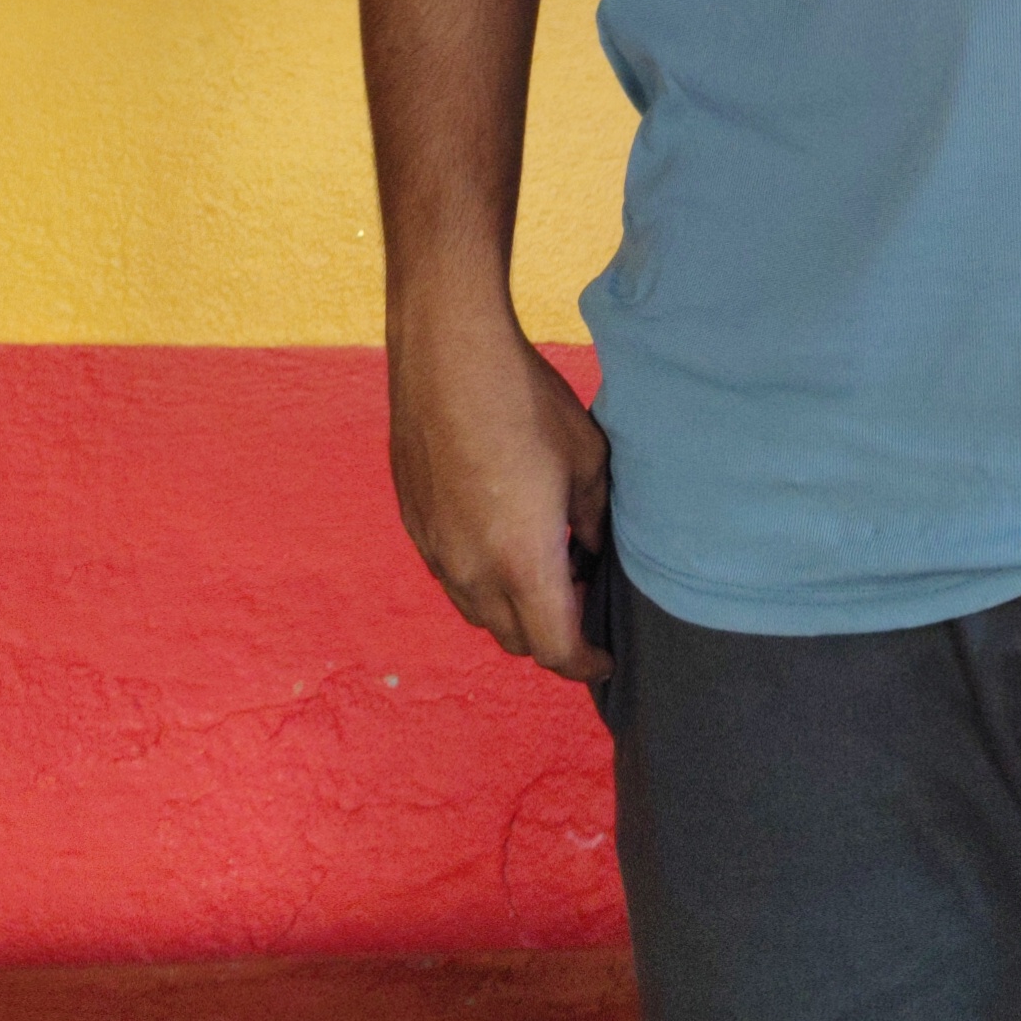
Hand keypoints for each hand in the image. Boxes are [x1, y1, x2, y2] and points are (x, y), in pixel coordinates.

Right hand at [389, 313, 612, 682]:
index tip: (605, 660)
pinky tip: (503, 539)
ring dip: (514, 610)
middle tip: (582, 601)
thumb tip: (590, 545)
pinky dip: (483, 580)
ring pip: (478, 612)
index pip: (555, 649)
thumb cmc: (526, 402)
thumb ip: (594, 518)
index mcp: (522, 563)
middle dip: (552, 637)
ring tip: (546, 570)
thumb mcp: (588, 460)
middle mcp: (472, 571)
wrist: (448, 356)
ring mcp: (437, 550)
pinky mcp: (416, 524)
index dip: (584, 663)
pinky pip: (452, 577)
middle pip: (515, 639)